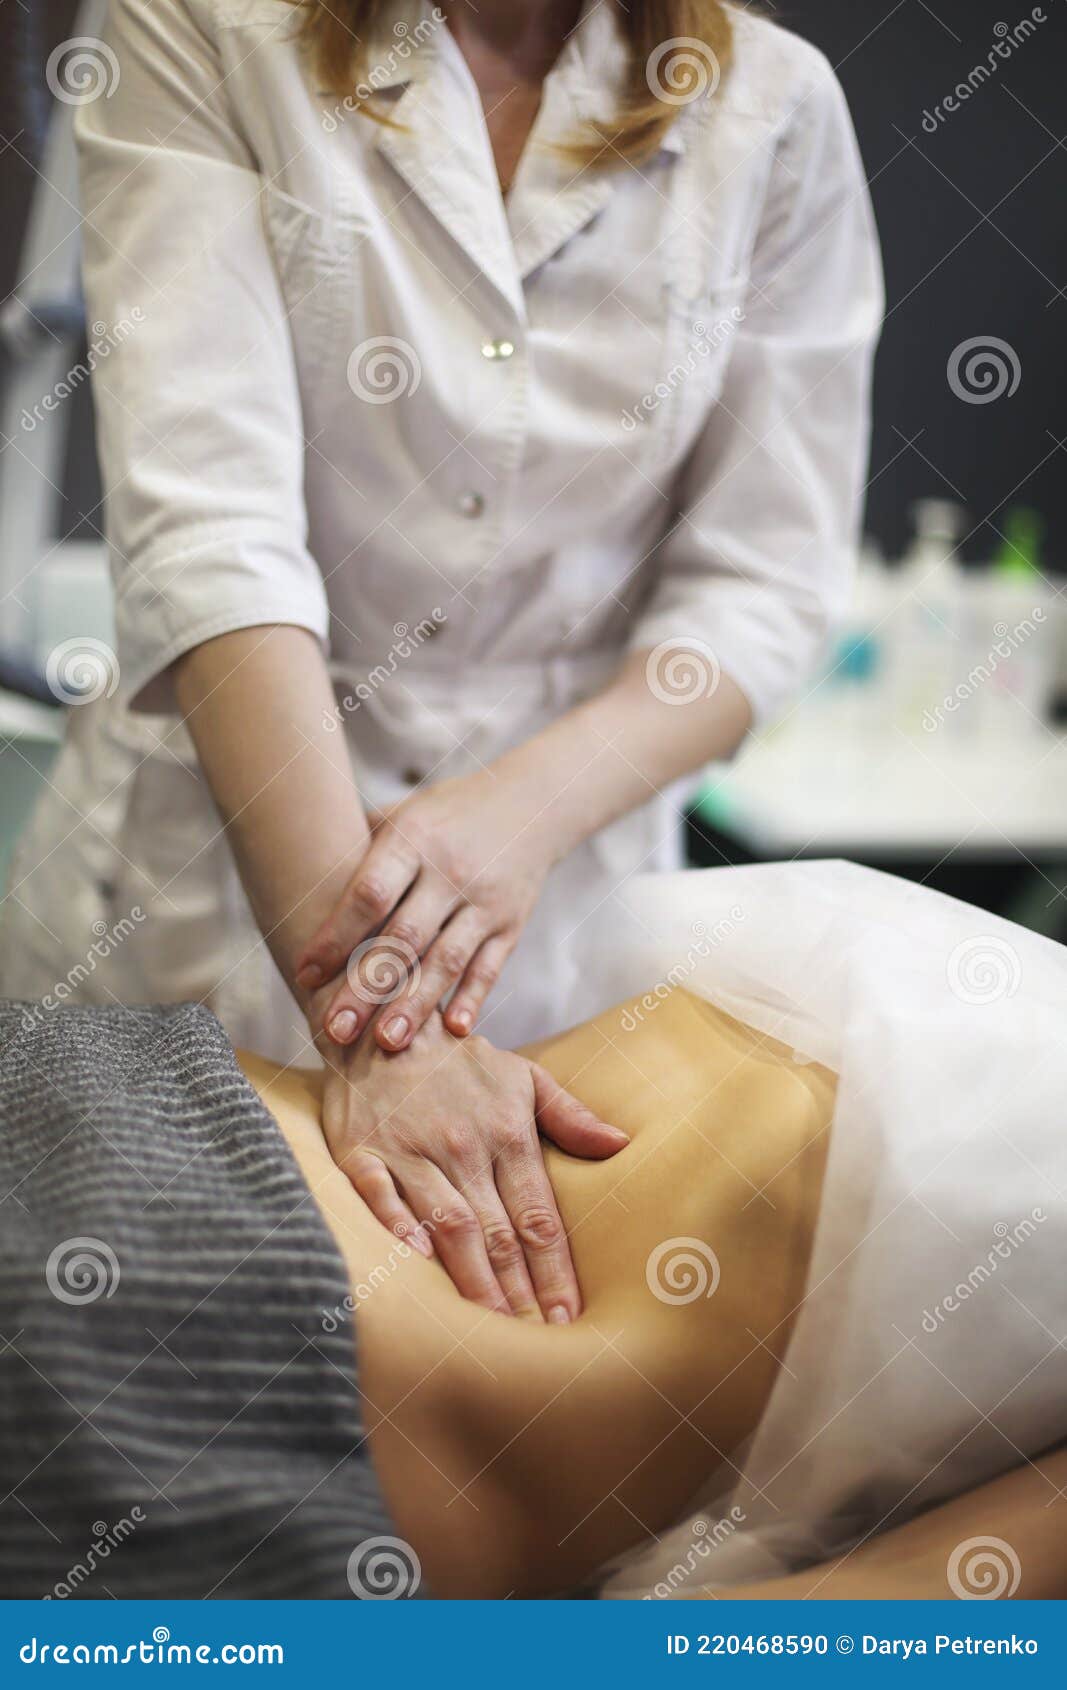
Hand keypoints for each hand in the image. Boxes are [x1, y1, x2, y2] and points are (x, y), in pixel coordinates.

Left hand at [295, 767, 555, 1051]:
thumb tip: (292, 884)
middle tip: (335, 1032)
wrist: (528, 804)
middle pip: (402, 938)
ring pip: (445, 960)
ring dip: (415, 1005)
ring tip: (387, 1045)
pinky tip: (453, 1031)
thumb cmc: (444, 815)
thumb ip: (356, 850)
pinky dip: (472, 999)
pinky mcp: (511, 924)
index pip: (369, 895)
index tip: (305, 974)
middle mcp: (449, 871)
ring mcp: (484, 900)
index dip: (335, 937)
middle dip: (367, 989)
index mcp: (412, 839)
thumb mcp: (400, 814)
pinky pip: (489, 967)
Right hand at [317, 1009, 627, 1319]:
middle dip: (520, 1292)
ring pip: (448, 1225)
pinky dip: (401, 1232)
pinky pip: (382, 1199)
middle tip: (537, 1341)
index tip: (570, 1316)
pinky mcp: (364, 1154)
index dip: (555, 1270)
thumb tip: (620, 1146)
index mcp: (507, 1134)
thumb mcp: (524, 1077)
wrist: (384, 1023)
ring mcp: (411, 1152)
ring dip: (472, 1279)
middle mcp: (463, 1148)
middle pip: (498, 1234)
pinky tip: (421, 1269)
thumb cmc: (461, 1063)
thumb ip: (570, 1117)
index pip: (539, 1217)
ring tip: (490, 1328)